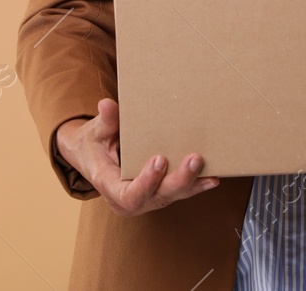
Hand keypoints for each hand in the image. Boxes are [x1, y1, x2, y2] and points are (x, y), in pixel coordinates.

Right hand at [54, 98, 219, 215]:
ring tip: (210, 169)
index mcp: (110, 187)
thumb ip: (105, 121)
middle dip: (178, 180)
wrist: (93, 158)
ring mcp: (147, 198)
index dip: (146, 182)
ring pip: (172, 195)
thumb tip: (107, 105)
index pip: (129, 195)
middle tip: (194, 159)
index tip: (159, 160)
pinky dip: (197, 185)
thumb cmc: (93, 145)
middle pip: (158, 196)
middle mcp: (130, 200)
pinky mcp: (160, 193)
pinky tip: (212, 178)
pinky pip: (180, 191)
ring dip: (192, 182)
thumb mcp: (94, 132)